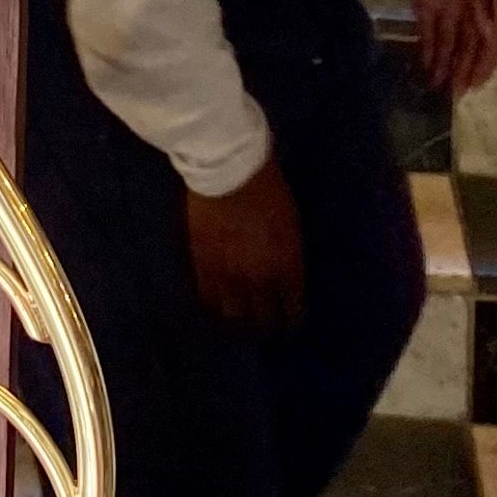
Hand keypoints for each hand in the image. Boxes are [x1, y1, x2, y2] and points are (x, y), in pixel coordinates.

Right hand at [185, 154, 307, 328]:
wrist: (227, 170)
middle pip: (263, 320)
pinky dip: (213, 305)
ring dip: (238, 320)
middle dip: (267, 326)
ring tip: (238, 319)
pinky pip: (207, 298)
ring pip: (233, 316)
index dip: (293, 320)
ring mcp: (228, 275)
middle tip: (265, 324)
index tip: (291, 320)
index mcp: (287, 267)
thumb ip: (288, 255)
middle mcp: (259, 279)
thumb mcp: (291, 224)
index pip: (293, 311)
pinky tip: (215, 305)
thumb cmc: (268, 188)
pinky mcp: (202, 266)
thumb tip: (286, 274)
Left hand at [390, 0, 496, 98]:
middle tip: (454, 96)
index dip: (485, 61)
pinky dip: (429, 49)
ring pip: (450, 41)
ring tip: (437, 89)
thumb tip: (488, 33)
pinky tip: (425, 67)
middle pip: (470, 43)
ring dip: (446, 64)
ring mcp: (447, 0)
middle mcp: (470, 1)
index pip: (491, 36)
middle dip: (465, 69)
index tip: (476, 85)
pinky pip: (429, 30)